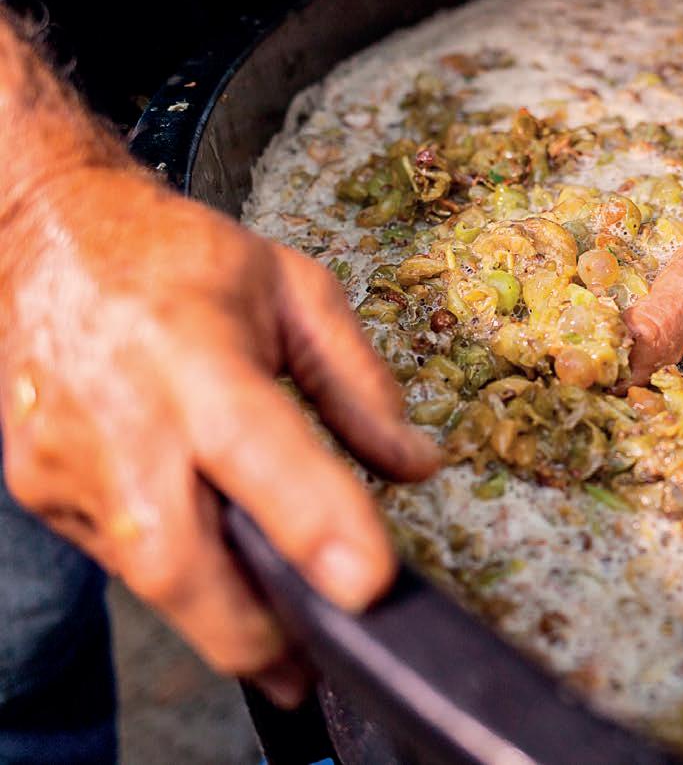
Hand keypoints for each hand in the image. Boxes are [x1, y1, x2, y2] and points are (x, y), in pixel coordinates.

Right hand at [0, 167, 440, 705]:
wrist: (43, 238)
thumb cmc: (178, 258)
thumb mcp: (294, 290)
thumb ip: (359, 384)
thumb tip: (418, 466)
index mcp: (190, 352)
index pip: (256, 448)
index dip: (312, 521)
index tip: (366, 582)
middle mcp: (119, 416)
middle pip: (179, 557)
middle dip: (252, 630)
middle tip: (312, 668)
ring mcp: (66, 461)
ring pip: (147, 575)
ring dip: (218, 612)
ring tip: (281, 632)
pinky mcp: (39, 488)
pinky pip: (118, 555)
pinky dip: (175, 569)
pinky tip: (212, 555)